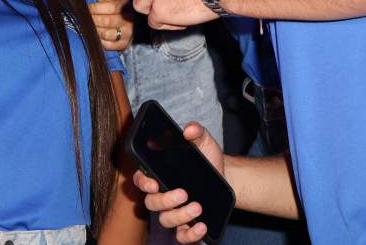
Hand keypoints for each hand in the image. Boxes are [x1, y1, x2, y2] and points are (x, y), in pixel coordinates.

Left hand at [87, 0, 134, 51]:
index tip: (85, 8)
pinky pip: (109, 45)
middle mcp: (129, 18)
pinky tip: (95, 36)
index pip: (111, 7)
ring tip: (88, 27)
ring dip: (95, 30)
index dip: (95, 8)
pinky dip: (100, 41)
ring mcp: (127, 32)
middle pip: (107, 21)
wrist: (128, 23)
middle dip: (92, 20)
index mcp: (124, 4)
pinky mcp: (124, 44)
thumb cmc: (113, 7)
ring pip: (107, 34)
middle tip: (84, 19)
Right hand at [132, 122, 225, 242]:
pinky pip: (181, 236)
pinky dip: (189, 235)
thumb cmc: (207, 158)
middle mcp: (163, 194)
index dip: (142, 183)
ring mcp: (174, 211)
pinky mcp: (187, 225)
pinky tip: (201, 227)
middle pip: (151, 203)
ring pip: (165, 220)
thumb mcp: (204, 142)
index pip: (140, 180)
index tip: (153, 182)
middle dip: (165, 200)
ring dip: (179, 216)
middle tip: (183, 193)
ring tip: (197, 207)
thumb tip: (189, 130)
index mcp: (160, 173)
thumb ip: (196, 132)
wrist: (225, 176)